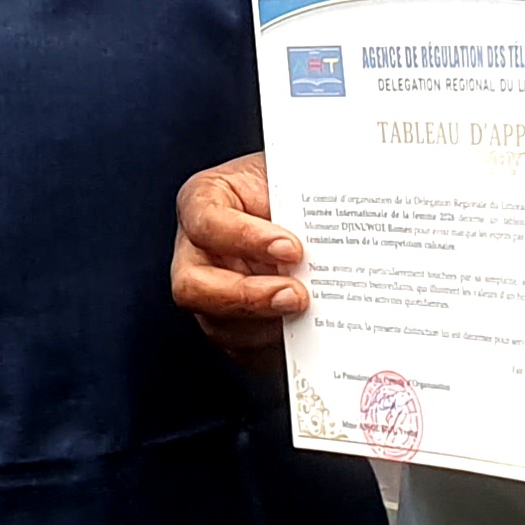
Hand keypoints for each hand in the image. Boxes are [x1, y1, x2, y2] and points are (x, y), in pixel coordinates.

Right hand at [170, 151, 302, 366]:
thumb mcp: (291, 176)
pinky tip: (306, 332)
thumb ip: (298, 197)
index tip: (291, 249)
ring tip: (310, 314)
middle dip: (247, 296)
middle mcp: (195, 251)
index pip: (207, 223)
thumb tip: (332, 219)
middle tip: (297, 295)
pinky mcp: (230, 325)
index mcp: (202, 201)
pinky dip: (276, 345)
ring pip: (218, 324)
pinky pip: (243, 348)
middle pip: (193, 286)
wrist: (303, 204)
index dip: (246, 238)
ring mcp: (208, 292)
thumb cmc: (290, 184)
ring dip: (266, 326)